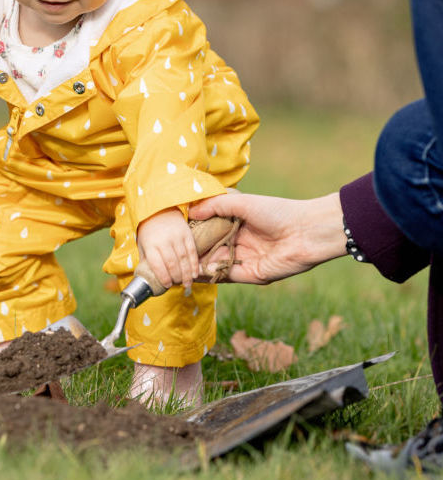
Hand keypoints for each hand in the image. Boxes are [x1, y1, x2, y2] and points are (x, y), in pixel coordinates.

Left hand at [137, 208, 199, 290]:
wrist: (159, 209)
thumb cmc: (149, 230)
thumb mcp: (142, 243)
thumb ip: (146, 259)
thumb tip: (148, 277)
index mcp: (150, 244)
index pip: (157, 264)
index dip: (163, 277)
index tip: (167, 285)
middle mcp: (163, 240)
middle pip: (172, 264)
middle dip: (176, 277)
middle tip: (179, 285)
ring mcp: (176, 236)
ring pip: (183, 259)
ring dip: (187, 274)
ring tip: (188, 283)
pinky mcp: (186, 233)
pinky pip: (192, 251)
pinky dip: (194, 264)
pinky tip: (195, 273)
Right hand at [189, 191, 347, 283]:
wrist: (307, 232)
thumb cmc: (277, 211)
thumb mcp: (242, 203)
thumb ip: (216, 205)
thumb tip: (190, 211)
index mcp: (238, 224)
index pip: (210, 230)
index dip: (194, 231)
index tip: (175, 231)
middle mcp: (240, 242)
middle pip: (211, 248)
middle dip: (193, 250)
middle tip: (172, 251)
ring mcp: (245, 260)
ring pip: (216, 263)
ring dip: (199, 264)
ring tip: (179, 263)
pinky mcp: (251, 275)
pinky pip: (227, 276)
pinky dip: (211, 275)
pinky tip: (195, 271)